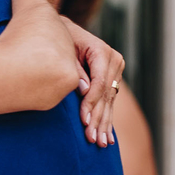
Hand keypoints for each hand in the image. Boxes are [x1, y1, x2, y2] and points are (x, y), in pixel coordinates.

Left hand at [63, 20, 124, 146]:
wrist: (64, 31)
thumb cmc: (59, 38)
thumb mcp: (63, 48)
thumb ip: (75, 69)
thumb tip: (84, 90)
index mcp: (102, 52)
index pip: (100, 82)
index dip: (92, 102)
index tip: (84, 120)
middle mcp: (114, 62)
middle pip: (106, 95)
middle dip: (98, 118)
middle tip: (92, 139)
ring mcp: (115, 72)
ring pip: (109, 102)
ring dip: (104, 124)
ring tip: (100, 143)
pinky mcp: (112, 81)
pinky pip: (109, 103)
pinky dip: (106, 120)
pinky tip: (107, 138)